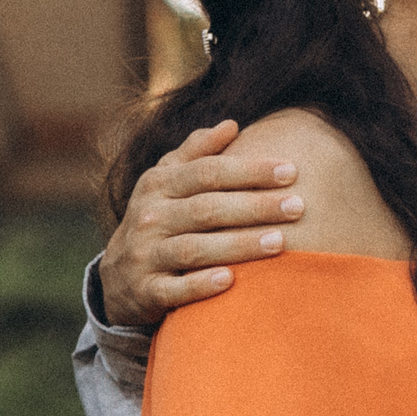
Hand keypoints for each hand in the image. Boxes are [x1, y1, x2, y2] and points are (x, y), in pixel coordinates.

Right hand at [95, 121, 304, 329]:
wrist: (118, 278)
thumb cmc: (158, 220)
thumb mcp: (166, 182)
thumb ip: (196, 152)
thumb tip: (232, 124)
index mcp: (158, 185)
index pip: (208, 172)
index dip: (249, 170)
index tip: (291, 171)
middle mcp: (150, 217)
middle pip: (207, 209)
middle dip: (255, 206)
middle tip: (298, 206)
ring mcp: (145, 255)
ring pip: (195, 249)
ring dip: (238, 245)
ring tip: (280, 242)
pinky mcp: (145, 292)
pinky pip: (175, 290)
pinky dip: (201, 285)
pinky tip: (231, 280)